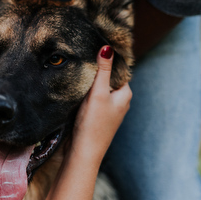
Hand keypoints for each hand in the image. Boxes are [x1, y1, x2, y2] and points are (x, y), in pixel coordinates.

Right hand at [71, 46, 131, 164]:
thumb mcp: (98, 93)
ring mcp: (108, 110)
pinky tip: (75, 90)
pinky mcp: (97, 117)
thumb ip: (103, 71)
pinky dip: (85, 93)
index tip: (93, 48)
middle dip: (97, 71)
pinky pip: (92, 98)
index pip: (118, 70)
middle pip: (108, 79)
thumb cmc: (93, 123)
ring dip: (89, 83)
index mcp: (125, 94)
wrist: (83, 151)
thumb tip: (107, 48)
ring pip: (99, 89)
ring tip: (77, 71)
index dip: (107, 60)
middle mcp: (119, 102)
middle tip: (82, 58)